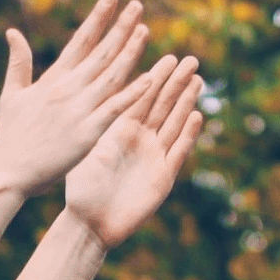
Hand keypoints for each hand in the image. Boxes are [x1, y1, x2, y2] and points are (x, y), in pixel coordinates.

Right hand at [0, 0, 153, 198]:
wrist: (7, 171)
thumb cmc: (10, 137)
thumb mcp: (12, 94)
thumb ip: (19, 63)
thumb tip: (13, 32)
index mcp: (53, 79)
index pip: (81, 40)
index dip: (98, 17)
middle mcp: (68, 89)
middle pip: (101, 52)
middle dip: (120, 27)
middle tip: (138, 5)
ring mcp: (78, 111)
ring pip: (111, 75)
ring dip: (130, 52)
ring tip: (145, 30)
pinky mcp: (86, 134)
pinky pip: (115, 110)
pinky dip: (132, 94)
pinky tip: (151, 79)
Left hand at [62, 54, 205, 248]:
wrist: (90, 223)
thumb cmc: (81, 188)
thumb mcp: (88, 148)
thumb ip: (99, 122)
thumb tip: (93, 90)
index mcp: (120, 130)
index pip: (141, 97)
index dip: (156, 78)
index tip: (169, 56)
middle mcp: (140, 140)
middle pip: (163, 106)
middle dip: (177, 83)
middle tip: (191, 60)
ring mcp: (154, 157)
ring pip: (174, 124)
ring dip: (186, 103)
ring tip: (198, 80)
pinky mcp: (162, 177)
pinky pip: (177, 152)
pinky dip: (187, 134)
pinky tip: (196, 115)